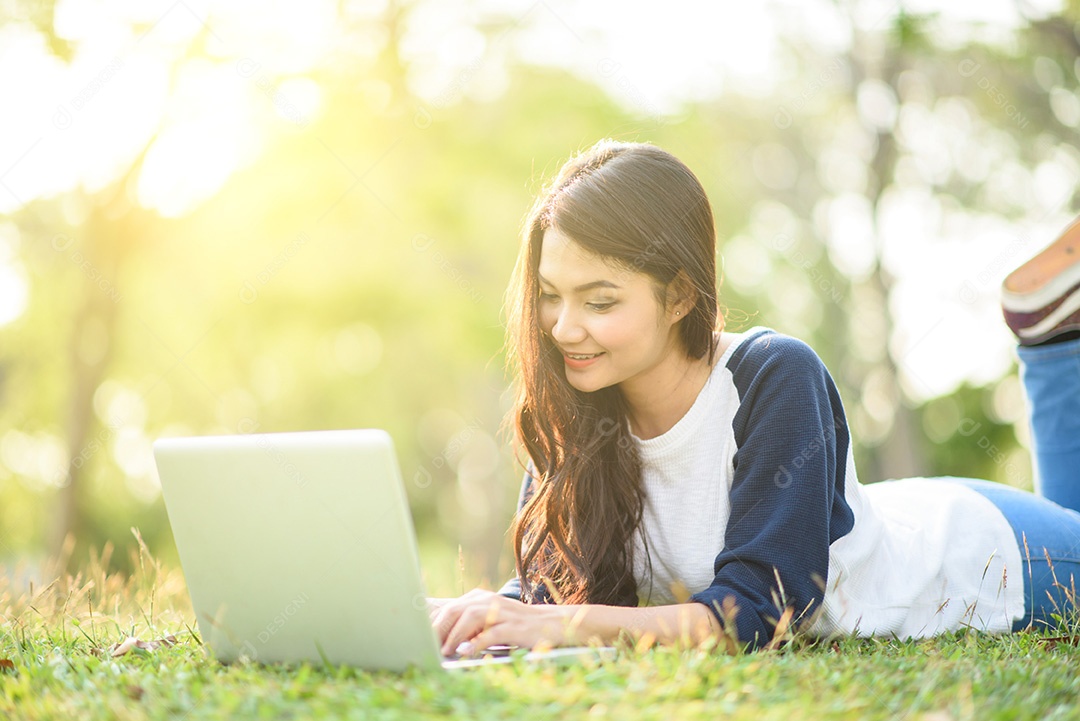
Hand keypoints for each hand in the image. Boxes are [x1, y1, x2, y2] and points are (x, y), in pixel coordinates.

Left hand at [431, 588, 577, 655]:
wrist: (550, 623)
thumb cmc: (515, 625)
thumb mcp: (490, 620)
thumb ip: (469, 624)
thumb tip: (440, 636)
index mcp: (480, 597)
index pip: (451, 607)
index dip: (434, 623)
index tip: (422, 637)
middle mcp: (489, 600)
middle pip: (457, 610)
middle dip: (440, 628)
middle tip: (430, 645)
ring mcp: (502, 611)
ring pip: (471, 618)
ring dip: (455, 636)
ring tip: (445, 650)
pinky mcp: (514, 625)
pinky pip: (491, 632)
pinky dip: (477, 642)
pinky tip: (466, 651)